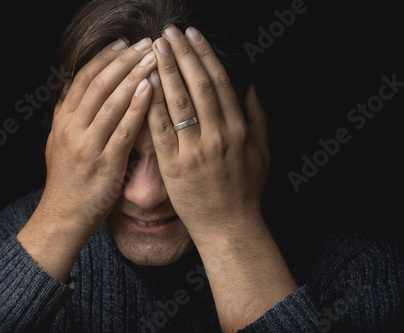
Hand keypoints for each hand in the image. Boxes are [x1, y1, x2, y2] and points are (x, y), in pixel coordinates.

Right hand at [18, 38, 156, 280]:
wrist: (62, 217)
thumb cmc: (66, 181)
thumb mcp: (58, 144)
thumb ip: (67, 117)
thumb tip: (75, 91)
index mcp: (62, 121)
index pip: (82, 79)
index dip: (104, 59)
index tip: (123, 43)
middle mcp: (72, 128)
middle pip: (98, 84)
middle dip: (123, 60)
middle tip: (145, 43)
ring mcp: (88, 145)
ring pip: (111, 102)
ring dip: (134, 76)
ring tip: (153, 58)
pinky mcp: (105, 163)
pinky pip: (123, 129)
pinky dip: (137, 107)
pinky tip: (151, 89)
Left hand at [149, 27, 295, 331]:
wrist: (228, 227)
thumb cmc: (246, 191)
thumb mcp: (263, 154)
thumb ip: (259, 119)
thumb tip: (251, 88)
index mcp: (238, 130)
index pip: (220, 83)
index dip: (205, 55)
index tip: (193, 35)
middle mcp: (217, 136)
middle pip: (198, 86)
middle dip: (182, 55)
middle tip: (168, 33)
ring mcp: (194, 151)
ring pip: (178, 103)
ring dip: (165, 72)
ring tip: (153, 49)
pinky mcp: (174, 166)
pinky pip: (161, 130)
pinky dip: (152, 105)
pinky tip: (143, 84)